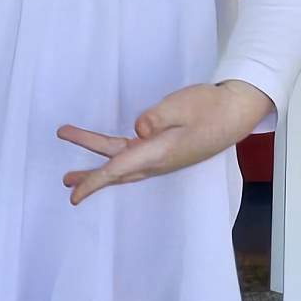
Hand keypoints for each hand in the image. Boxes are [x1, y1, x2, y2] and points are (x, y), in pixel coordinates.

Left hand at [60, 80, 271, 204]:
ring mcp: (161, 156)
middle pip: (116, 169)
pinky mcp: (164, 149)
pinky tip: (107, 154)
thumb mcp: (183, 105)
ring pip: (122, 163)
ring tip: (72, 173)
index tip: (74, 195)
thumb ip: (158, 116)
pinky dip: (114, 157)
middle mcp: (158, 160)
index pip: (118, 169)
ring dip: (97, 166)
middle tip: (65, 181)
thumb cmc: (210, 106)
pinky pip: (133, 157)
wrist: (235, 111)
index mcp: (159, 152)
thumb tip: (138, 129)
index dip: (94, 182)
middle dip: (89, 175)